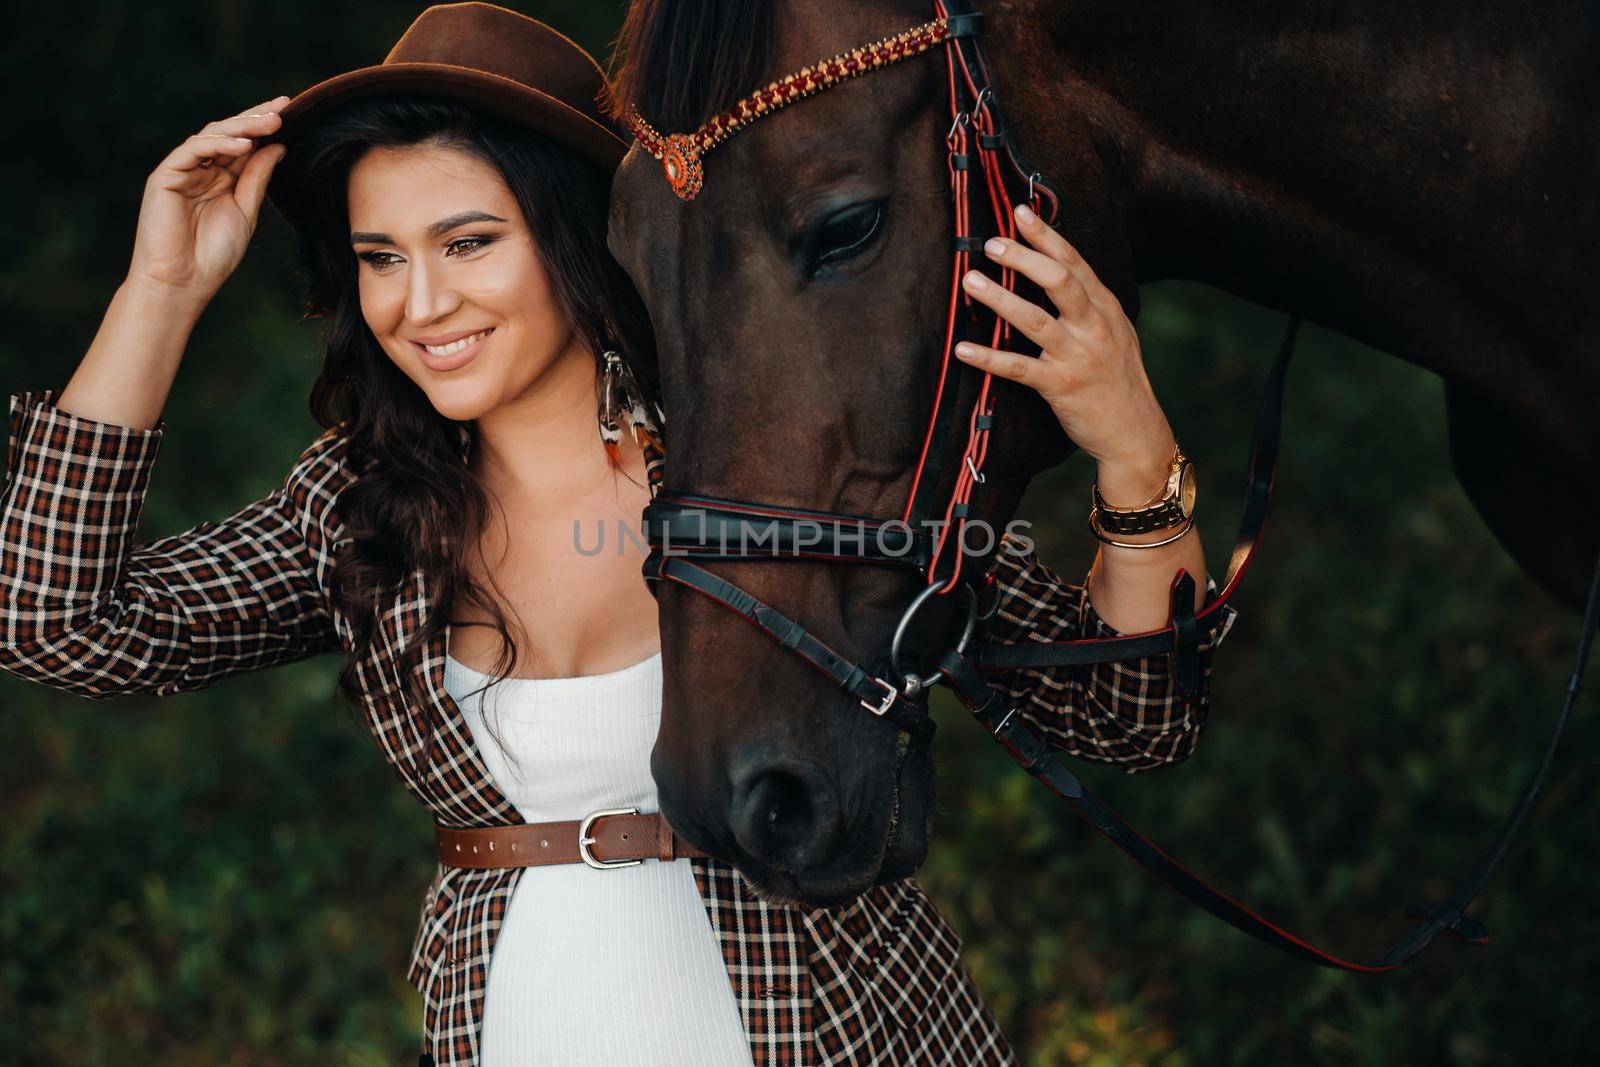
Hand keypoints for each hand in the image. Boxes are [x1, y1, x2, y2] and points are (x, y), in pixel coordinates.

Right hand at [126, 95, 290, 307]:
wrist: (184, 281)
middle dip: (256, 119)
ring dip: (242, 127)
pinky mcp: (165, 175)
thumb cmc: (214, 254)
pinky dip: (218, 144)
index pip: (245, 145)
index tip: (291, 111)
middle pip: (230, 134)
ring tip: (270, 122)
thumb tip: (278, 146)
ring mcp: (182, 170)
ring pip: (212, 136)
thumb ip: (258, 178)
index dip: (265, 128)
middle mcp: (202, 170)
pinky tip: (244, 144)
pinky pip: (193, 150)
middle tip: (283, 107)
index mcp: (222, 178)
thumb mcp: (246, 211)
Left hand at [954, 203, 1176, 500]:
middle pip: (1059, 280)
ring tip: (970, 281)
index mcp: (1106, 308)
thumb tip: (1053, 271)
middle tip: (991, 243)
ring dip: (1000, 298)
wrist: (1135, 432)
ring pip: (1034, 319)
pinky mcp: (1060, 386)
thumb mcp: (1115, 333)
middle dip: (1023, 258)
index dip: (1046, 236)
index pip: (1075, 262)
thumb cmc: (1117, 380)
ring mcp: (1077, 355)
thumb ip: (1089, 304)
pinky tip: (963, 349)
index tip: (1020, 211)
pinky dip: (989, 358)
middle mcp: (1094, 326)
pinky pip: (1019, 368)